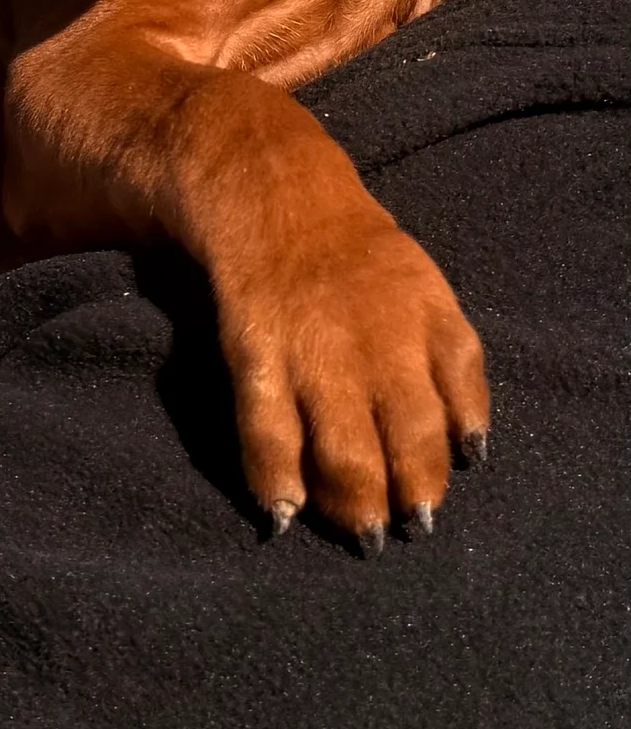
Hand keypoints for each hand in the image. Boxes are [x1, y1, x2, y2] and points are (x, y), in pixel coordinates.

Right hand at [219, 200, 488, 551]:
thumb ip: (448, 357)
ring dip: (358, 506)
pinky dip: (278, 482)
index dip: (458, 445)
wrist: (275, 196)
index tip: (456, 472)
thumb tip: (469, 442)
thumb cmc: (356, 255)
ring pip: (347, 454)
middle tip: (409, 524)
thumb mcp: (423, 286)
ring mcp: (317, 354)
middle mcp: (379, 341)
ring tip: (362, 531)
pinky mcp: (259, 358)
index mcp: (428, 314)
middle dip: (413, 495)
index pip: (460, 395)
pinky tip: (287, 509)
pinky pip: (271, 438)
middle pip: (409, 439)